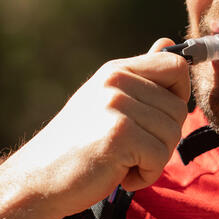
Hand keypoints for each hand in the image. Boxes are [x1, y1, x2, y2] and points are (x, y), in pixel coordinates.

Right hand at [1, 38, 190, 217]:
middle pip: (178, 108)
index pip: (176, 65)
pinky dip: (145, 176)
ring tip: (122, 162)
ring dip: (153, 160)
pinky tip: (119, 175)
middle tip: (131, 151)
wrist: (39, 177)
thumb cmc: (77, 144)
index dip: (179, 94)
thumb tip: (168, 41)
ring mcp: (117, 105)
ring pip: (172, 135)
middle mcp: (116, 81)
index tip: (157, 118)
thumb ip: (140, 76)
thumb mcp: (107, 101)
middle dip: (163, 139)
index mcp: (116, 70)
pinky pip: (159, 157)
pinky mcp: (119, 134)